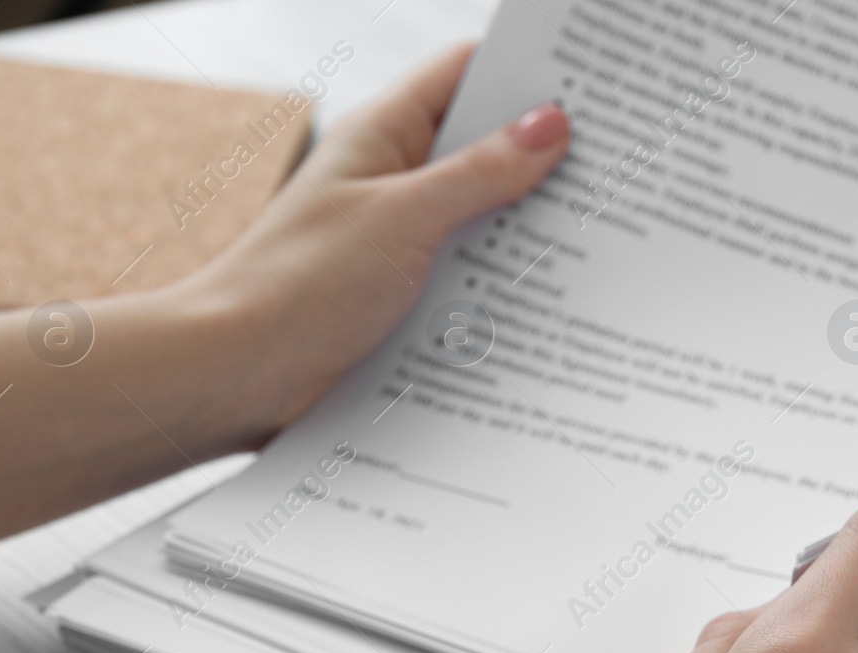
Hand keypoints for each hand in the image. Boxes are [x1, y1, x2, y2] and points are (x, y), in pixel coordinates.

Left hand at [178, 42, 570, 439]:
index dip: (526, 71)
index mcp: (384, 136)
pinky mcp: (407, 300)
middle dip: (548, 158)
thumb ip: (480, 174)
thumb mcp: (402, 218)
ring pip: (486, 220)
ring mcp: (403, 243)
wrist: (237, 376)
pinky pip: (473, 280)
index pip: (466, 74)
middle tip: (620, 167)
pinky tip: (557, 301)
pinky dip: (510, 286)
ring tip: (606, 235)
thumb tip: (550, 126)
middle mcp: (396, 182)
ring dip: (533, 231)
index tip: (592, 82)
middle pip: (487, 149)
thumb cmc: (297, 284)